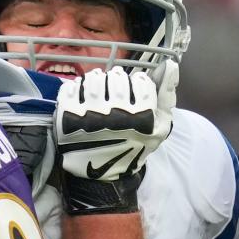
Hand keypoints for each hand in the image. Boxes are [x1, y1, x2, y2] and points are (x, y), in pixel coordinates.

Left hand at [55, 64, 176, 181]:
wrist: (102, 174)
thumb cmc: (133, 147)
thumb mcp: (160, 127)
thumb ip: (167, 95)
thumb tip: (171, 64)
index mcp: (141, 116)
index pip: (141, 81)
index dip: (137, 83)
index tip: (132, 91)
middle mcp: (116, 114)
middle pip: (117, 78)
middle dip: (116, 80)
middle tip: (113, 90)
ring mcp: (90, 115)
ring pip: (94, 79)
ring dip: (96, 80)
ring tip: (97, 90)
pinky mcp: (68, 117)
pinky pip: (71, 88)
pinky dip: (76, 86)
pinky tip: (81, 95)